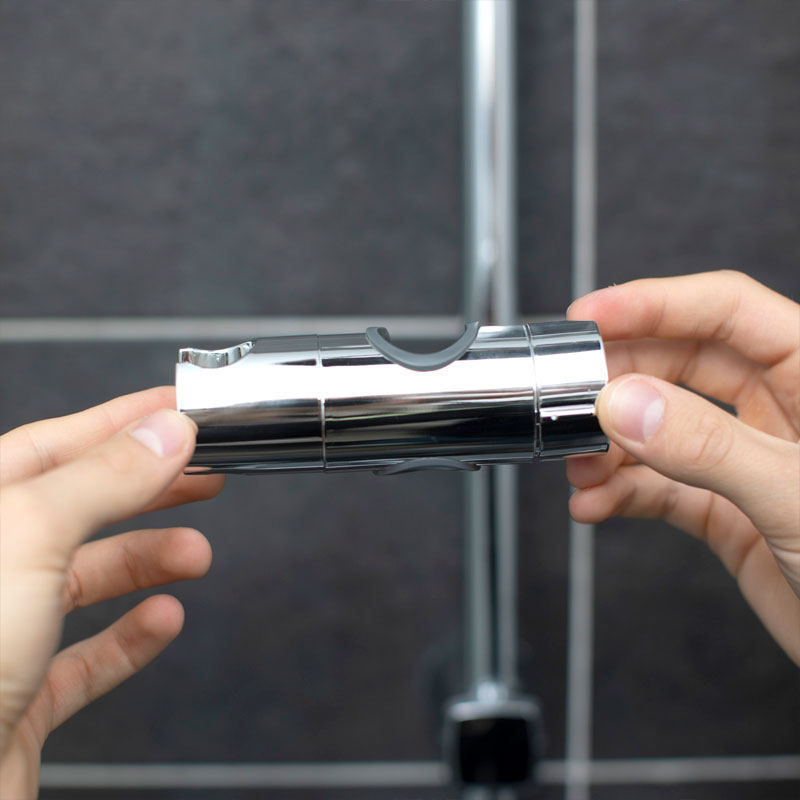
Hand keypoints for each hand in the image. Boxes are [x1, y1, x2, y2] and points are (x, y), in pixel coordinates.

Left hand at [0, 387, 223, 797]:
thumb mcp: (28, 539)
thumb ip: (103, 479)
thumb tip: (165, 432)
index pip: (54, 444)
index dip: (123, 420)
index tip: (177, 408)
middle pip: (77, 507)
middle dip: (148, 488)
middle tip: (205, 471)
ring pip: (84, 581)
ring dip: (149, 562)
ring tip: (198, 553)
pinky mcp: (16, 699)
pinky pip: (84, 659)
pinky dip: (132, 638)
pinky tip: (163, 621)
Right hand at [566, 271, 799, 664]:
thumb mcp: (797, 496)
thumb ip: (709, 447)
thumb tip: (624, 404)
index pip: (727, 312)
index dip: (655, 304)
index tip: (590, 316)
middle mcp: (783, 412)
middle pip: (682, 364)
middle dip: (620, 378)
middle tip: (571, 394)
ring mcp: (752, 463)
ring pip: (663, 428)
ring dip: (611, 444)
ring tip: (579, 466)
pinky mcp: (731, 512)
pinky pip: (661, 488)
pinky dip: (621, 492)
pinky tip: (594, 503)